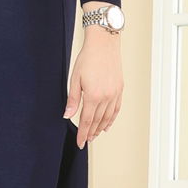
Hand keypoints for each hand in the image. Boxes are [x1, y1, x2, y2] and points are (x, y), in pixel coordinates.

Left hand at [63, 29, 122, 147]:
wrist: (104, 44)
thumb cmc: (88, 58)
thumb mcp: (75, 79)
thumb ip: (72, 100)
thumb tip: (68, 115)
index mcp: (93, 96)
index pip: (87, 121)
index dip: (83, 134)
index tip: (80, 143)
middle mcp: (106, 97)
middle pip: (98, 121)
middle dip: (91, 133)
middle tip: (87, 141)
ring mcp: (114, 94)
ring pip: (108, 117)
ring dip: (101, 128)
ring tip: (95, 135)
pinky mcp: (119, 89)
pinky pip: (116, 109)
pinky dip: (112, 119)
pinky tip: (107, 124)